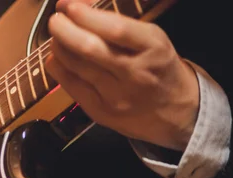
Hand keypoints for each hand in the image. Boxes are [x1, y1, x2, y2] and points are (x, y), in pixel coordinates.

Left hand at [46, 0, 199, 150]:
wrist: (177, 112)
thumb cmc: (158, 68)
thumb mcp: (150, 39)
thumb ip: (116, 22)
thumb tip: (74, 6)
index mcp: (153, 48)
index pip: (116, 30)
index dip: (88, 17)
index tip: (70, 6)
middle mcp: (136, 74)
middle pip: (91, 50)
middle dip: (65, 31)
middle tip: (55, 21)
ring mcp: (117, 97)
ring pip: (78, 67)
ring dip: (59, 48)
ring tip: (56, 37)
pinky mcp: (102, 112)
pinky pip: (72, 87)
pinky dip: (59, 68)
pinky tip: (57, 58)